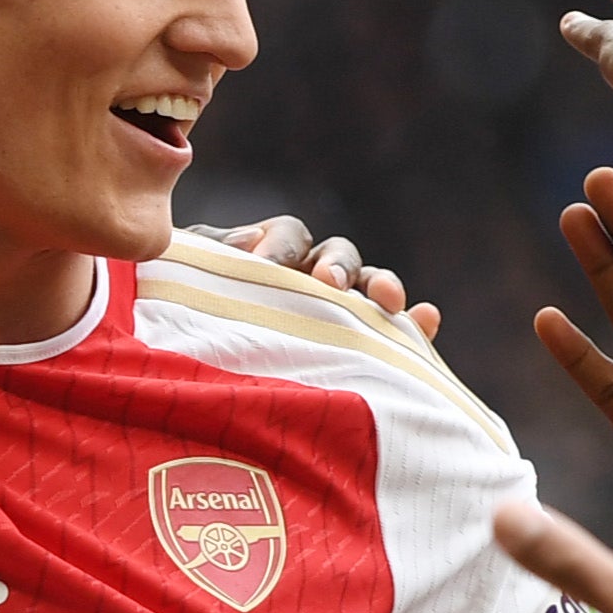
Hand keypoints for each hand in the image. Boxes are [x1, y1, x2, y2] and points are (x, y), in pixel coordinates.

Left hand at [206, 214, 442, 341]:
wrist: (191, 377)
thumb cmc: (187, 322)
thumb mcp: (185, 284)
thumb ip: (208, 257)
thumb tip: (246, 246)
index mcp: (270, 258)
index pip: (287, 235)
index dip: (280, 247)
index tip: (264, 267)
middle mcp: (311, 281)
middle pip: (337, 256)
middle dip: (336, 267)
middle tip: (328, 285)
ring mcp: (343, 315)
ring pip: (370, 289)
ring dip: (381, 285)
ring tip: (389, 299)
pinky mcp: (369, 350)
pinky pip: (400, 334)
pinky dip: (417, 324)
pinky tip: (427, 318)